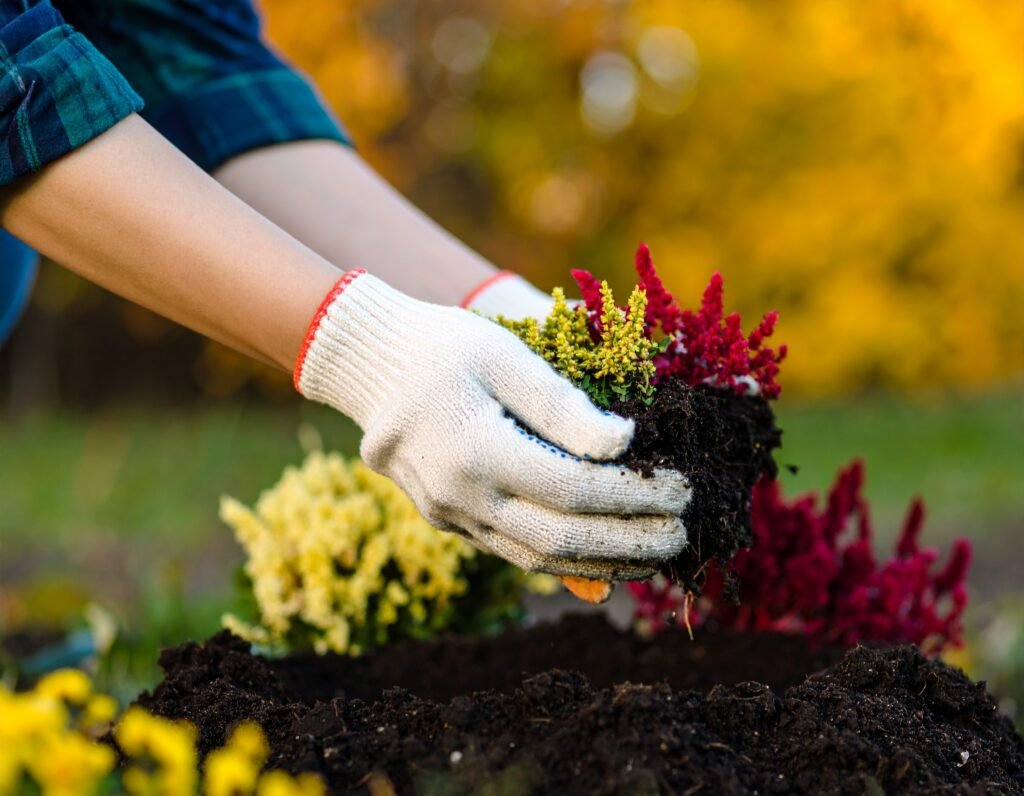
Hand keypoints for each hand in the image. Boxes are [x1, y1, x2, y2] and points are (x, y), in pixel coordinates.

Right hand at [296, 270, 690, 578]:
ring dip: (603, 563)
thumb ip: (563, 403)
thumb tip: (624, 444)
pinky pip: (515, 553)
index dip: (634, 495)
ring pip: (537, 559)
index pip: (573, 490)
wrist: (371, 369)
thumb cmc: (443, 347)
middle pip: (561, 539)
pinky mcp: (449, 522)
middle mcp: (459, 496)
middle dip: (630, 543)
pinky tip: (604, 554)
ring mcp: (450, 516)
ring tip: (655, 554)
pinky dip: (566, 559)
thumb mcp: (505, 354)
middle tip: (682, 535)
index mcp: (474, 449)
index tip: (681, 487)